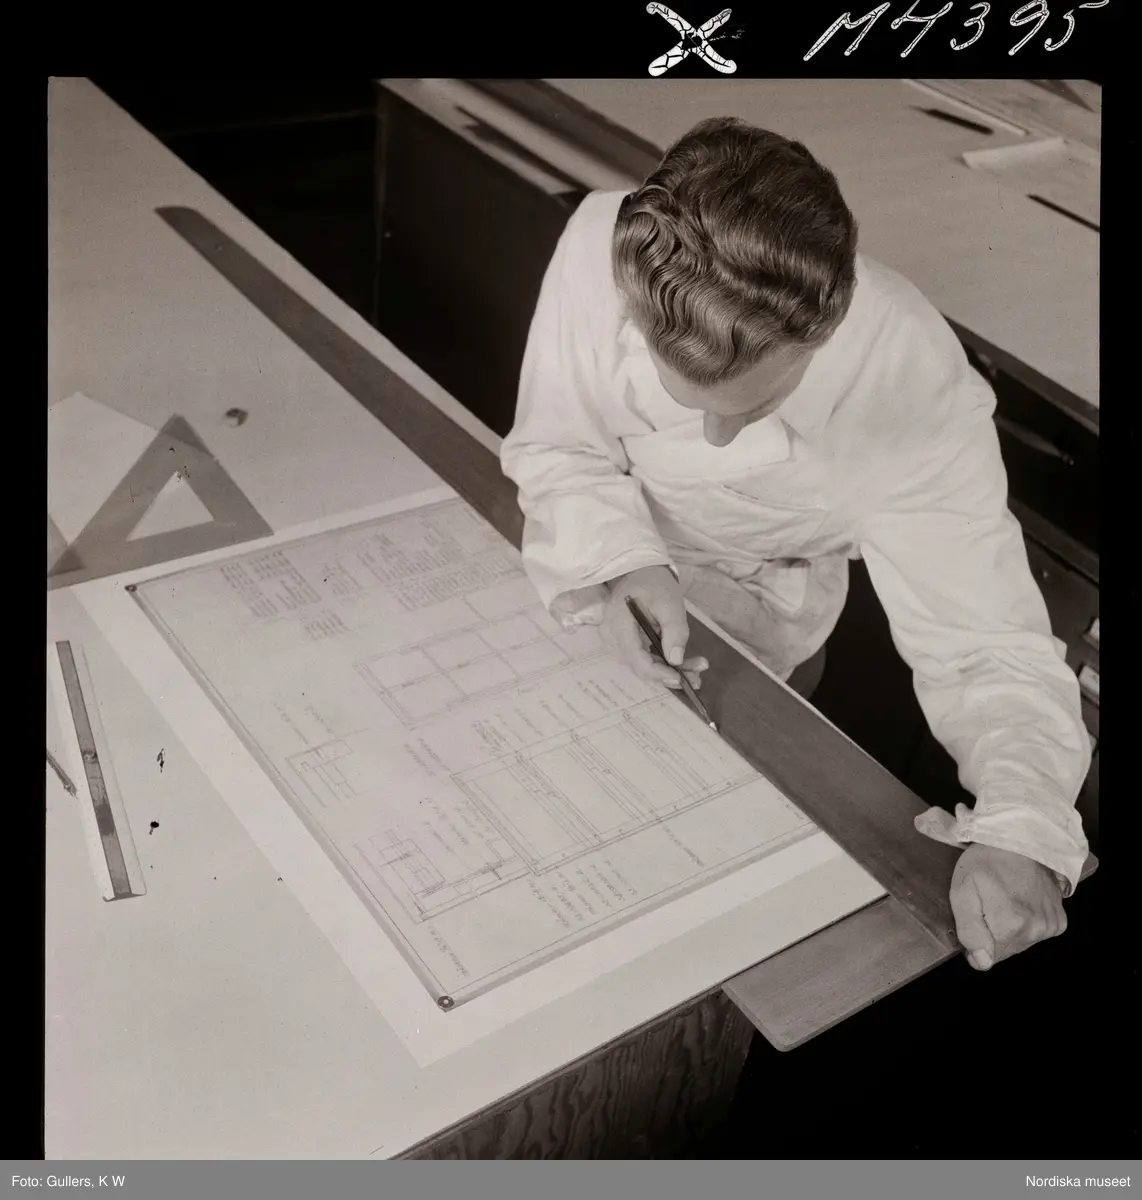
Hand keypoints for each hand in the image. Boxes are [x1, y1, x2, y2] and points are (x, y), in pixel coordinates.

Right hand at [601, 566, 707, 690]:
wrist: (643, 573)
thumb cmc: (655, 584)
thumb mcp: (670, 602)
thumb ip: (674, 630)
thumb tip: (676, 660)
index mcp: (617, 623)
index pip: (634, 657)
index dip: (656, 672)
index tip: (680, 677)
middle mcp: (611, 636)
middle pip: (639, 665)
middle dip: (668, 674)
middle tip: (697, 678)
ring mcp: (616, 642)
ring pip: (643, 665)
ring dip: (670, 671)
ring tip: (697, 671)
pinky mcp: (626, 644)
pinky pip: (644, 659)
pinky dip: (664, 664)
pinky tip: (685, 666)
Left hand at [951, 843, 1067, 970]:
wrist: (1019, 840)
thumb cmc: (986, 862)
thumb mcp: (962, 890)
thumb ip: (969, 930)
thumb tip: (982, 963)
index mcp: (1009, 925)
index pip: (987, 957)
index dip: (976, 940)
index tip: (975, 917)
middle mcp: (1034, 930)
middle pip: (1005, 950)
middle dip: (993, 933)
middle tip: (988, 904)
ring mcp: (1049, 926)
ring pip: (1021, 943)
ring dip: (1010, 928)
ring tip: (1004, 900)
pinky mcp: (1059, 922)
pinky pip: (1037, 934)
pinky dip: (1027, 923)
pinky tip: (1020, 902)